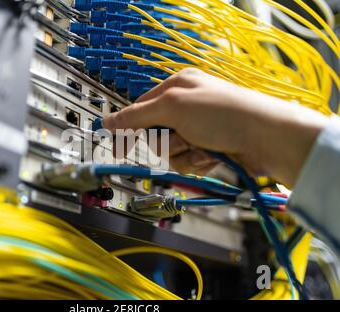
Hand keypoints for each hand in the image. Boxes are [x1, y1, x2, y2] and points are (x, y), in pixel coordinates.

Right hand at [103, 68, 329, 186]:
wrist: (266, 139)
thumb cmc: (226, 114)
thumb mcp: (173, 108)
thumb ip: (136, 116)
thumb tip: (107, 121)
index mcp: (176, 88)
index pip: (139, 110)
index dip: (129, 130)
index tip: (118, 148)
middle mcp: (185, 107)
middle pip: (154, 135)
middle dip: (168, 143)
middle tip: (184, 138)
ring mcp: (197, 129)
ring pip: (170, 153)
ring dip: (184, 156)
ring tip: (203, 147)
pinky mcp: (207, 148)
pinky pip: (187, 163)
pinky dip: (197, 163)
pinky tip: (212, 156)